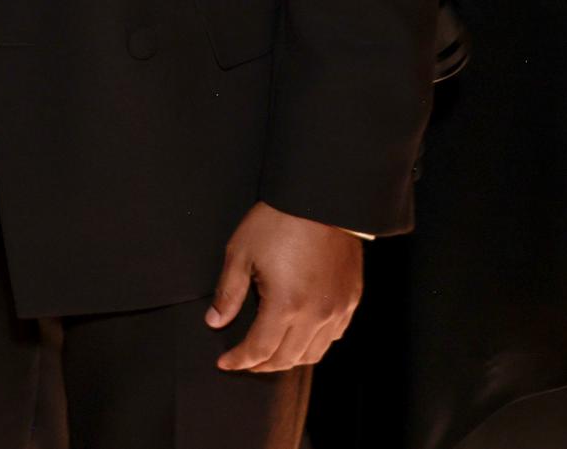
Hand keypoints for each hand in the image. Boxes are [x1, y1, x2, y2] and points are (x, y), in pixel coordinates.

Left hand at [206, 201, 363, 370]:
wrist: (321, 200)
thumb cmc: (278, 222)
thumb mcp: (241, 253)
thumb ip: (229, 292)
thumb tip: (215, 321)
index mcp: (286, 304)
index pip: (260, 349)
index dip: (240, 360)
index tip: (224, 362)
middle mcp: (316, 314)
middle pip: (288, 358)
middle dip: (261, 366)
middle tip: (243, 362)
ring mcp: (338, 309)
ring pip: (314, 353)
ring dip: (289, 359)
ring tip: (268, 354)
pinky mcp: (351, 300)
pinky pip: (333, 336)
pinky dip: (313, 344)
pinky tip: (298, 337)